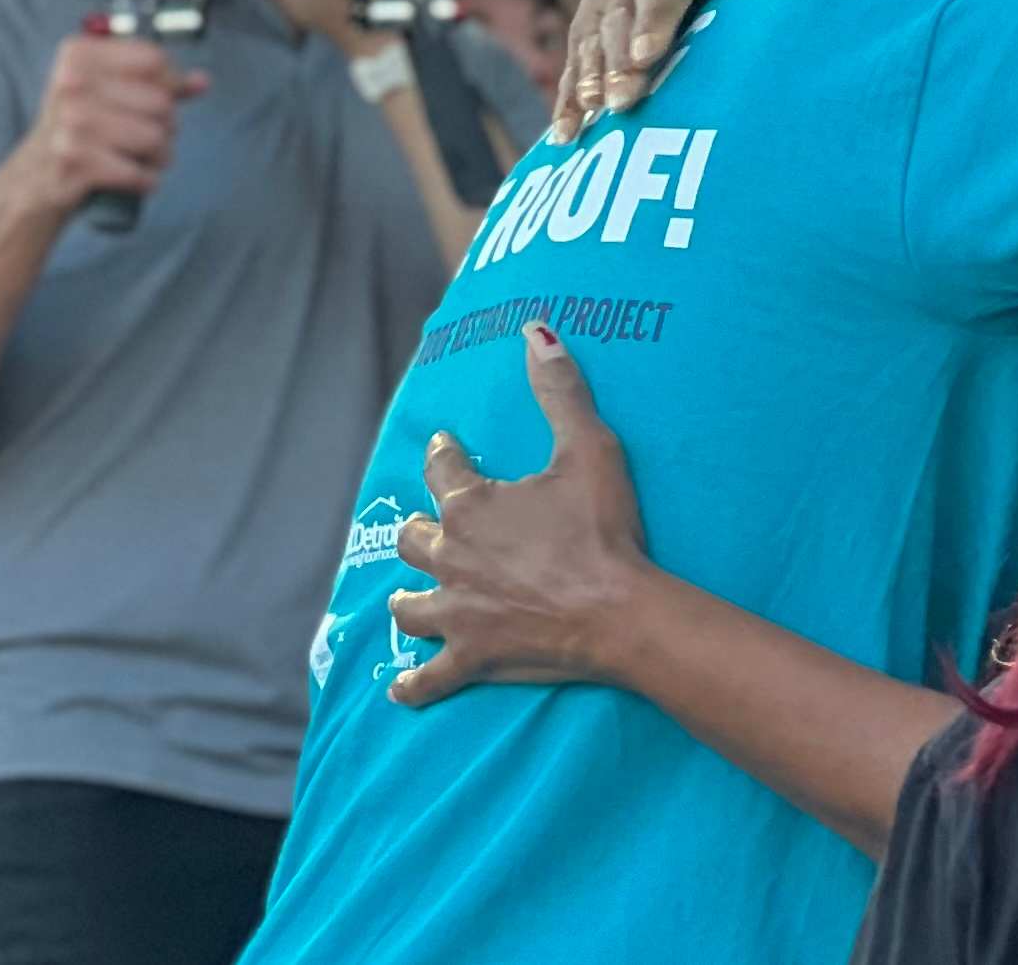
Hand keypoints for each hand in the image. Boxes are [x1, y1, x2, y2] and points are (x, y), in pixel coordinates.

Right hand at [4, 34, 208, 218]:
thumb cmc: (82, 128)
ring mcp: (71, 122)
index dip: (169, 83)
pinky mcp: (75, 160)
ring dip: (159, 156)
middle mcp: (71, 83)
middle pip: (161, 102)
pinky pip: (141, 173)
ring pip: (156, 138)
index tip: (158, 97)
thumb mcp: (110, 92)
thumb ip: (159, 84)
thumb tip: (201, 81)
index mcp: (78, 55)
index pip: (154, 60)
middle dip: (165, 126)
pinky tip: (128, 177)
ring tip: (136, 156)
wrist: (34, 176)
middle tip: (142, 136)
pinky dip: (145, 181)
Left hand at [386, 323, 654, 703]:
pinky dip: (412, 684)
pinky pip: (428, 677)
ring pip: (410, 605)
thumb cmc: (603, 530)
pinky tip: (400, 687)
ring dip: (408, 599)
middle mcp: (451, 558)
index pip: (444, 470)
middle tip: (430, 527)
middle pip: (415, 541)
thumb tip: (536, 331)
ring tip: (407, 599)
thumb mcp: (589, 448)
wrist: (618, 610)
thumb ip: (559, 390)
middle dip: (421, 531)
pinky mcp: (470, 657)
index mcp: (472, 506)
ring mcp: (456, 612)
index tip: (444, 445)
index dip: (443, 454)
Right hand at [550, 0, 807, 141]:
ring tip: (593, 117)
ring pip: (592, 43)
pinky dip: (567, 98)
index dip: (653, 21)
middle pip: (620, 23)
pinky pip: (574, 61)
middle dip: (619, 63)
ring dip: (589, 81)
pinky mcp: (586, 25)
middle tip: (624, 100)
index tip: (649, 53)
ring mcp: (600, 1)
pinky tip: (567, 134)